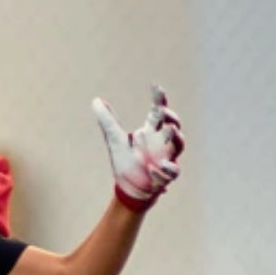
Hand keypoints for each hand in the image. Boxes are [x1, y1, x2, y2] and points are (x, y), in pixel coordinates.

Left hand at [92, 85, 185, 211]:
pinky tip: (155, 168)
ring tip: (170, 130)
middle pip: (173, 125)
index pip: (158, 112)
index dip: (159, 99)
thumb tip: (96, 100)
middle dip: (171, 118)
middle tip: (163, 112)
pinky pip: (172, 170)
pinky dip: (165, 169)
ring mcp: (166, 157)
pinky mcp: (166, 175)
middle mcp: (161, 142)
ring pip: (179, 144)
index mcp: (150, 132)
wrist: (128, 188)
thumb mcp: (114, 139)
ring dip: (176, 137)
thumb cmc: (126, 161)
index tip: (155, 86)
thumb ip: (107, 120)